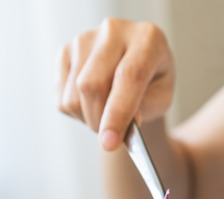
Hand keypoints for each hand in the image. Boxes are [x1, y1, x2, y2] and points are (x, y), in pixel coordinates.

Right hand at [56, 18, 174, 149]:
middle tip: (111, 136)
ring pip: (73, 95)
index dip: (118, 113)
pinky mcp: (65, 51)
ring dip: (88, 118)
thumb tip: (121, 123)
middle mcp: (114, 31)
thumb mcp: (162, 97)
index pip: (129, 76)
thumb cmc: (153, 82)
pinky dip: (76, 111)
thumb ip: (146, 108)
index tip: (110, 142)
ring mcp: (85, 38)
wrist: (137, 66)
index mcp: (147, 38)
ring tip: (106, 114)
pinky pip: (61, 96)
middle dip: (99, 121)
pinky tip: (92, 103)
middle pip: (92, 85)